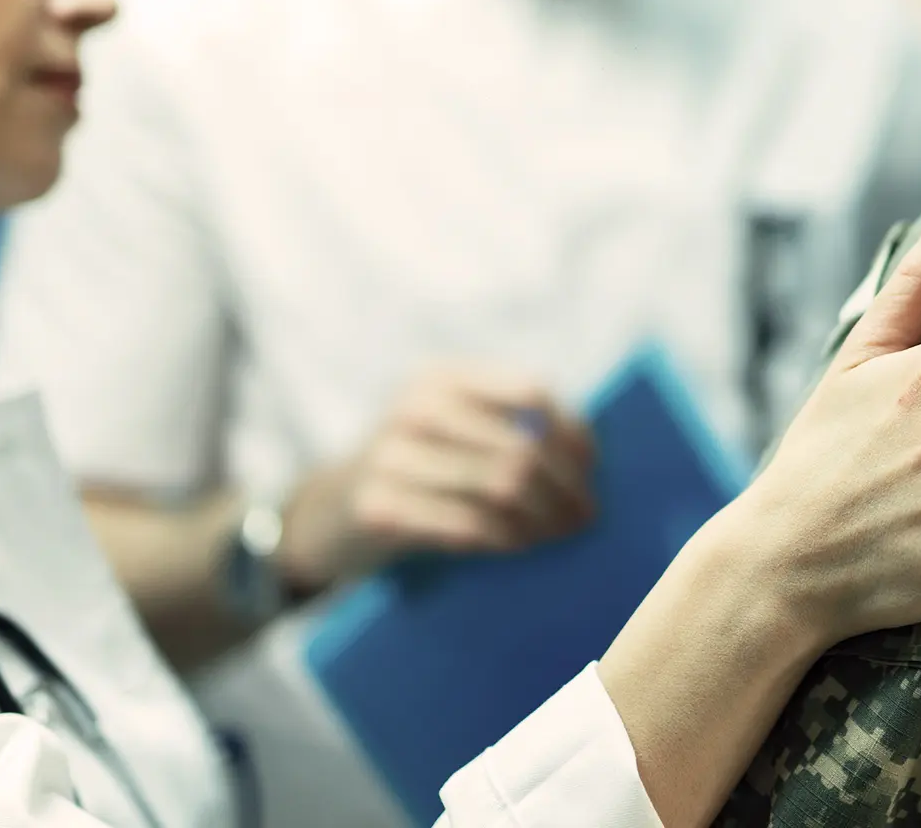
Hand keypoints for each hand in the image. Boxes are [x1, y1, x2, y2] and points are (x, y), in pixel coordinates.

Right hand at [275, 367, 594, 589]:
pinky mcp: (380, 507)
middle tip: (587, 515)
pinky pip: (469, 524)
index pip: (529, 392)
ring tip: (561, 532)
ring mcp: (392, 456)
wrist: (328, 510)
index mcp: (442, 377)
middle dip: (566, 486)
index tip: (592, 466)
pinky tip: (521, 544)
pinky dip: (507, 537)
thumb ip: (509, 425)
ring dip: (544, 516)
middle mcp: (415, 407)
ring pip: (502, 486)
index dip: (570, 430)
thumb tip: (588, 453)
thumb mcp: (454, 428)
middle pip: (522, 445)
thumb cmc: (418, 466)